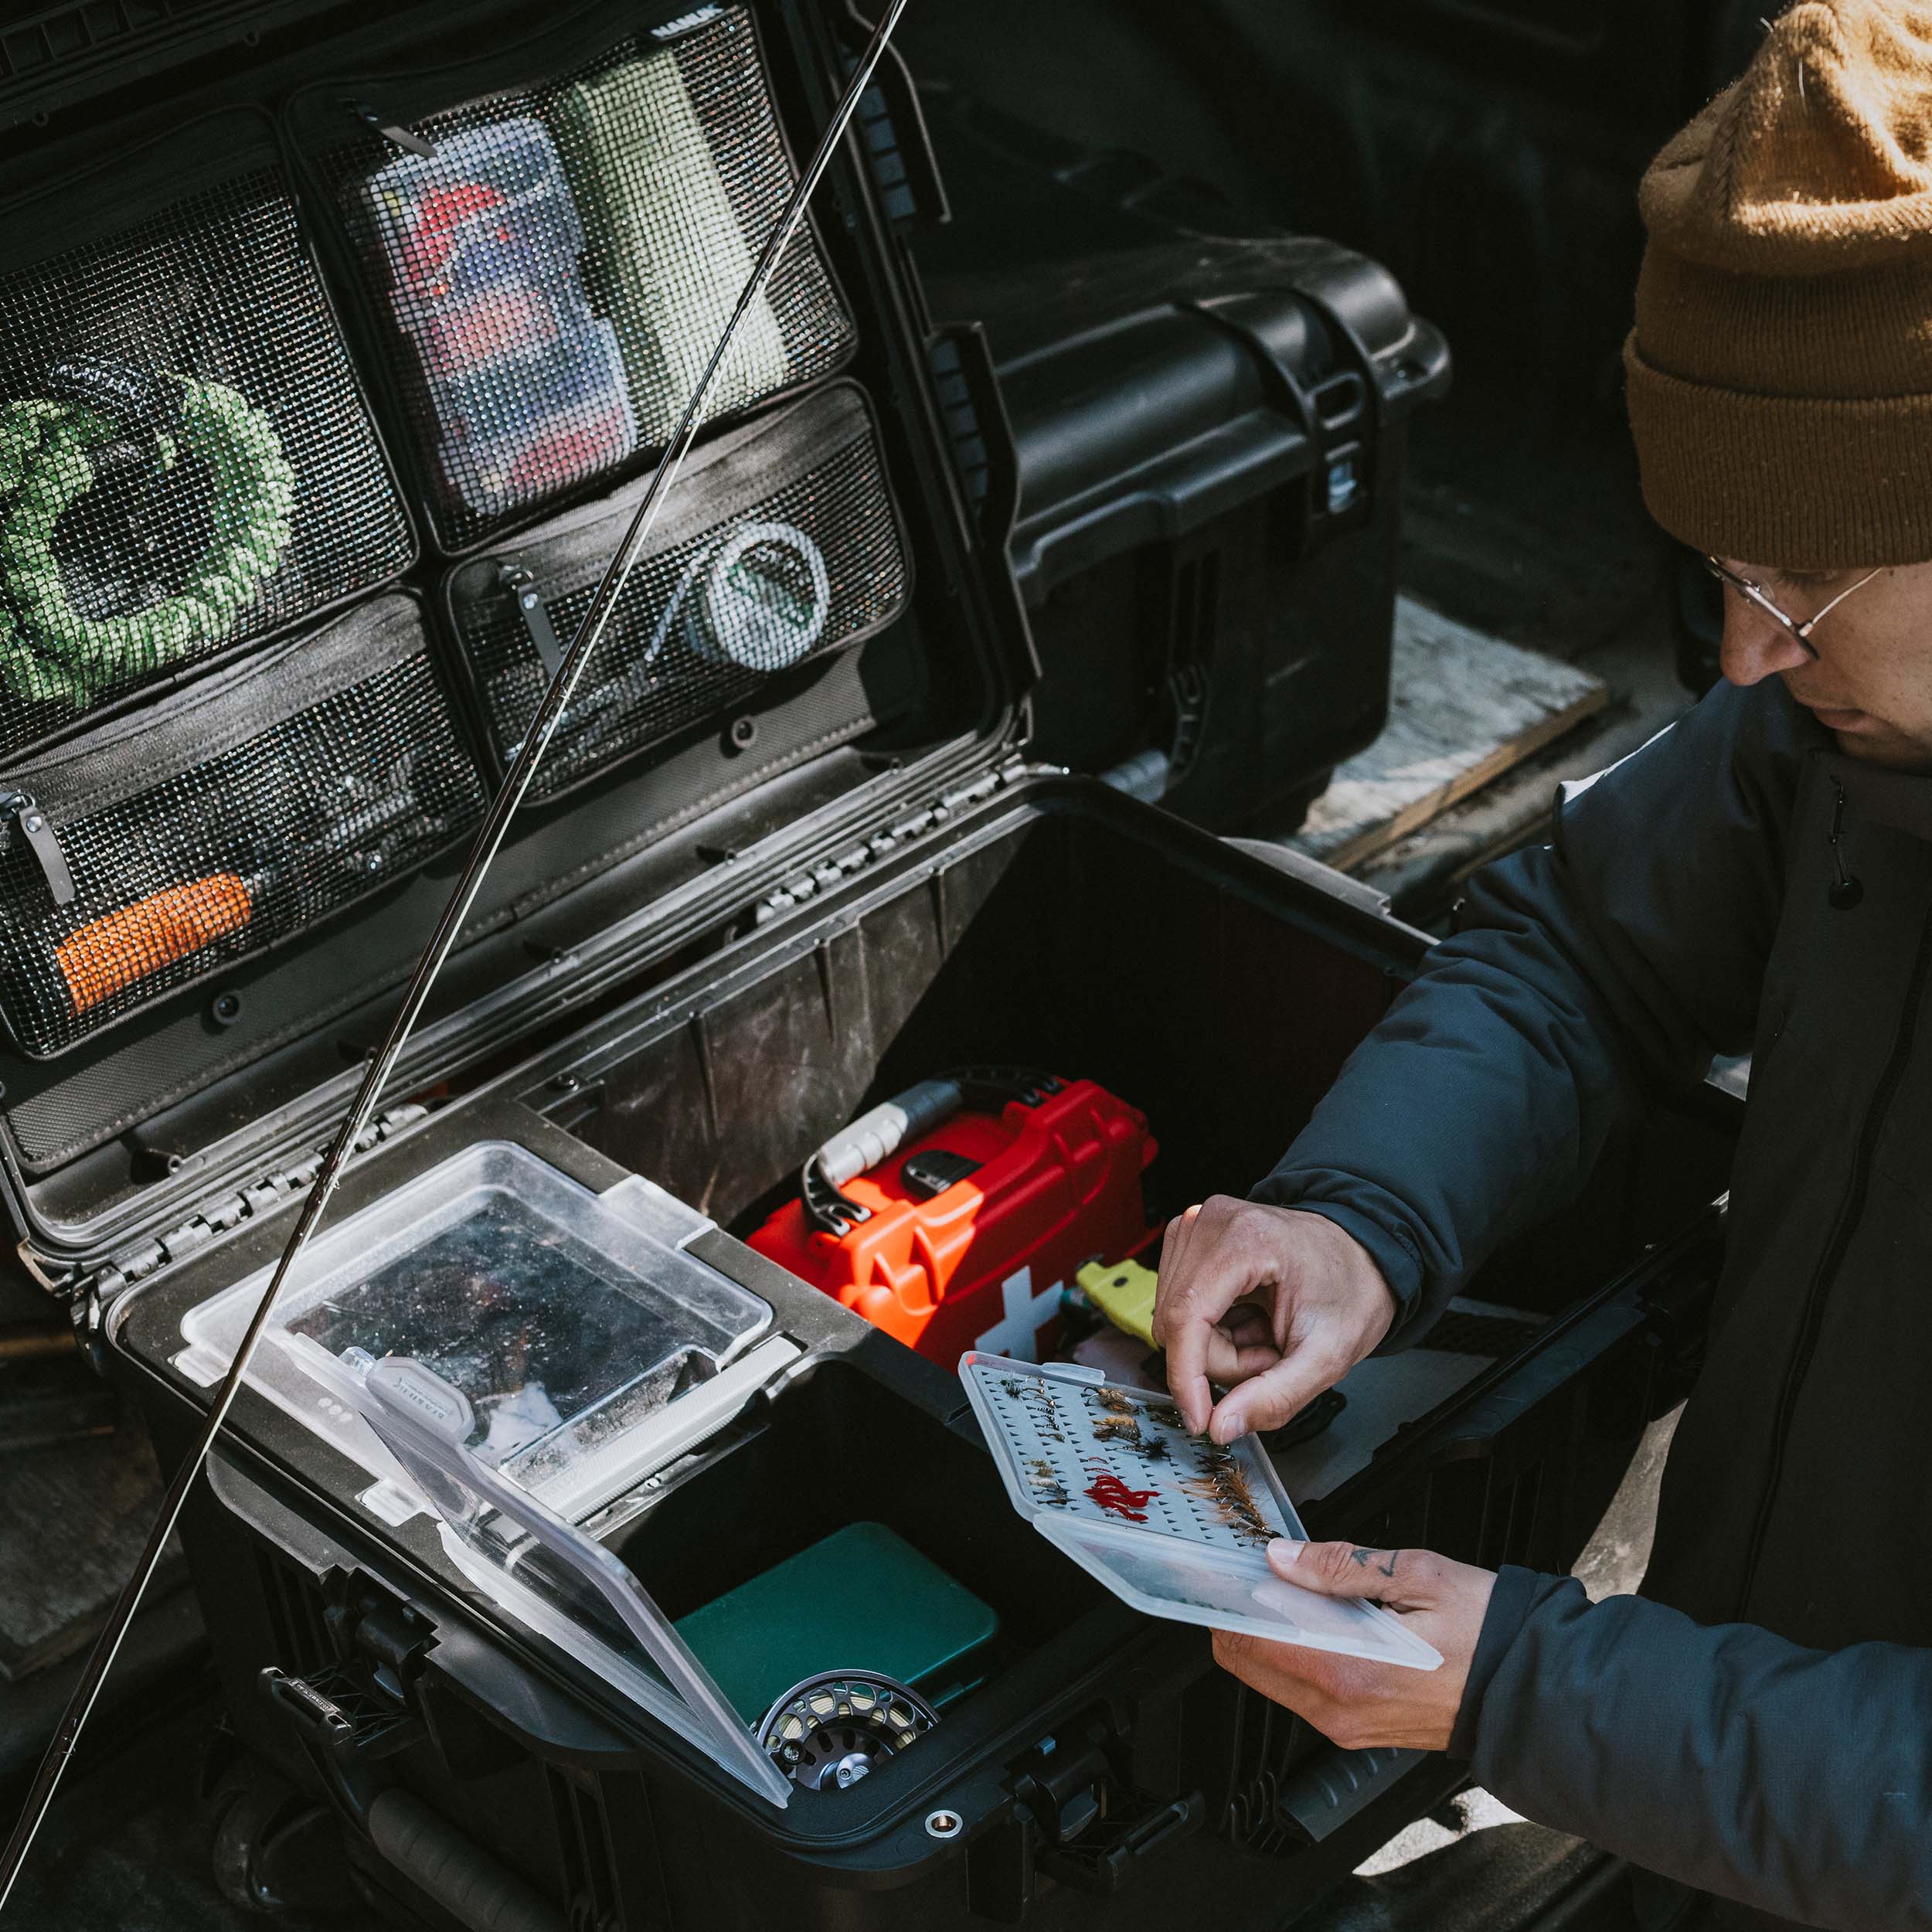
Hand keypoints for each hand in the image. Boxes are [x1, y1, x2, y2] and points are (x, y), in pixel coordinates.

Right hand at [1152, 1197, 1395, 1441]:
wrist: (1360, 1255)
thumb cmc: (1350, 1288)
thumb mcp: (1328, 1355)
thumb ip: (1276, 1397)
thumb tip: (1221, 1426)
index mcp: (1245, 1238)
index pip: (1186, 1315)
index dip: (1186, 1376)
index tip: (1198, 1420)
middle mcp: (1209, 1223)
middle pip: (1177, 1323)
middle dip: (1222, 1361)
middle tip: (1271, 1356)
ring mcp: (1196, 1228)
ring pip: (1173, 1321)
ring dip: (1218, 1347)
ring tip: (1265, 1335)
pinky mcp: (1190, 1242)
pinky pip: (1178, 1308)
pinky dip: (1212, 1331)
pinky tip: (1249, 1321)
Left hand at [1213, 1540, 1495, 1752]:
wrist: (1535, 1691)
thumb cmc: (1489, 1633)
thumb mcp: (1417, 1575)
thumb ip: (1340, 1565)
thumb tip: (1282, 1557)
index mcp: (1348, 1671)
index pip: (1249, 1641)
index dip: (1231, 1599)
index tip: (1231, 1570)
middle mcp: (1340, 1710)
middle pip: (1248, 1663)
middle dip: (1243, 1617)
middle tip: (1261, 1575)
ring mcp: (1348, 1727)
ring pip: (1272, 1680)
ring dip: (1270, 1636)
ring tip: (1296, 1593)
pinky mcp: (1360, 1730)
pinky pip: (1304, 1693)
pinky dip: (1297, 1656)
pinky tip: (1322, 1624)